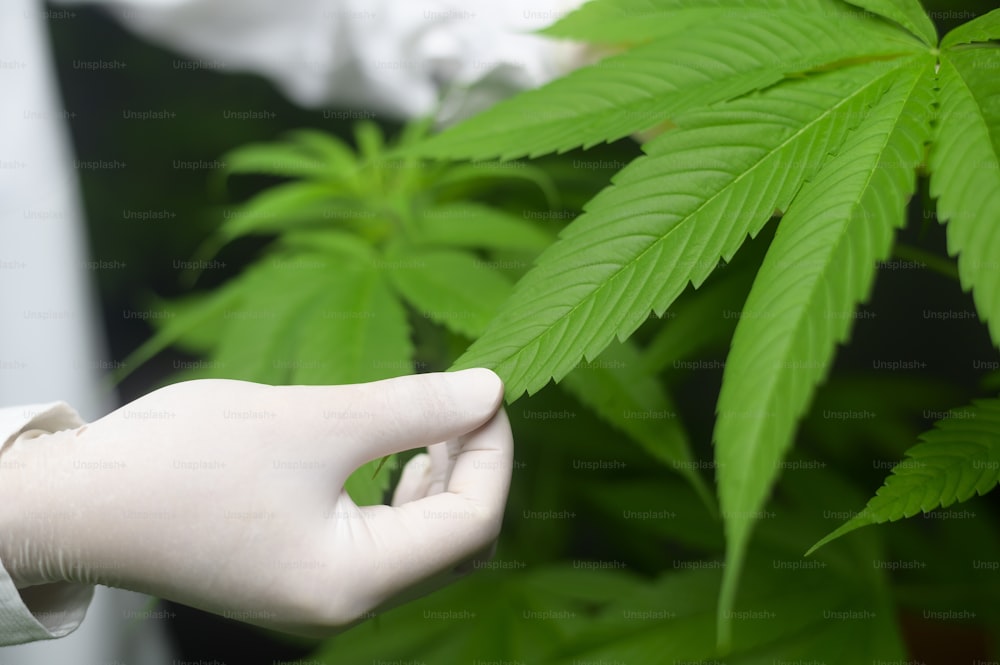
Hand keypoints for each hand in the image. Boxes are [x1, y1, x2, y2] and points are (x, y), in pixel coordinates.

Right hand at [0, 369, 511, 635]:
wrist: (77, 500)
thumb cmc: (184, 463)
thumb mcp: (315, 422)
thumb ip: (412, 408)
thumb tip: (490, 391)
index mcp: (352, 582)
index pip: (470, 524)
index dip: (493, 454)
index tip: (487, 393)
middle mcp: (343, 602)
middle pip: (453, 540)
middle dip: (472, 466)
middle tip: (465, 402)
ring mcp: (320, 591)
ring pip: (420, 540)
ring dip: (439, 477)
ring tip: (433, 419)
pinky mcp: (299, 571)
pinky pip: (379, 539)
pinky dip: (399, 490)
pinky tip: (394, 447)